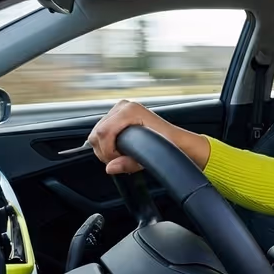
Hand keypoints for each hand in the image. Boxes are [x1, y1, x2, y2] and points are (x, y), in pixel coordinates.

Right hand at [88, 100, 209, 173]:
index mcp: (130, 110)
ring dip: (105, 149)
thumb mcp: (150, 157)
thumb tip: (111, 167)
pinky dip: (106, 144)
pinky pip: (101, 132)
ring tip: (122, 155)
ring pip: (96, 133)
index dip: (107, 151)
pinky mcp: (117, 116)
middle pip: (97, 133)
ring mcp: (119, 109)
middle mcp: (123, 106)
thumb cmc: (168, 144)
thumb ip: (130, 163)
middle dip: (105, 151)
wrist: (176, 140)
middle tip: (120, 160)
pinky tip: (119, 149)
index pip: (103, 132)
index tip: (117, 161)